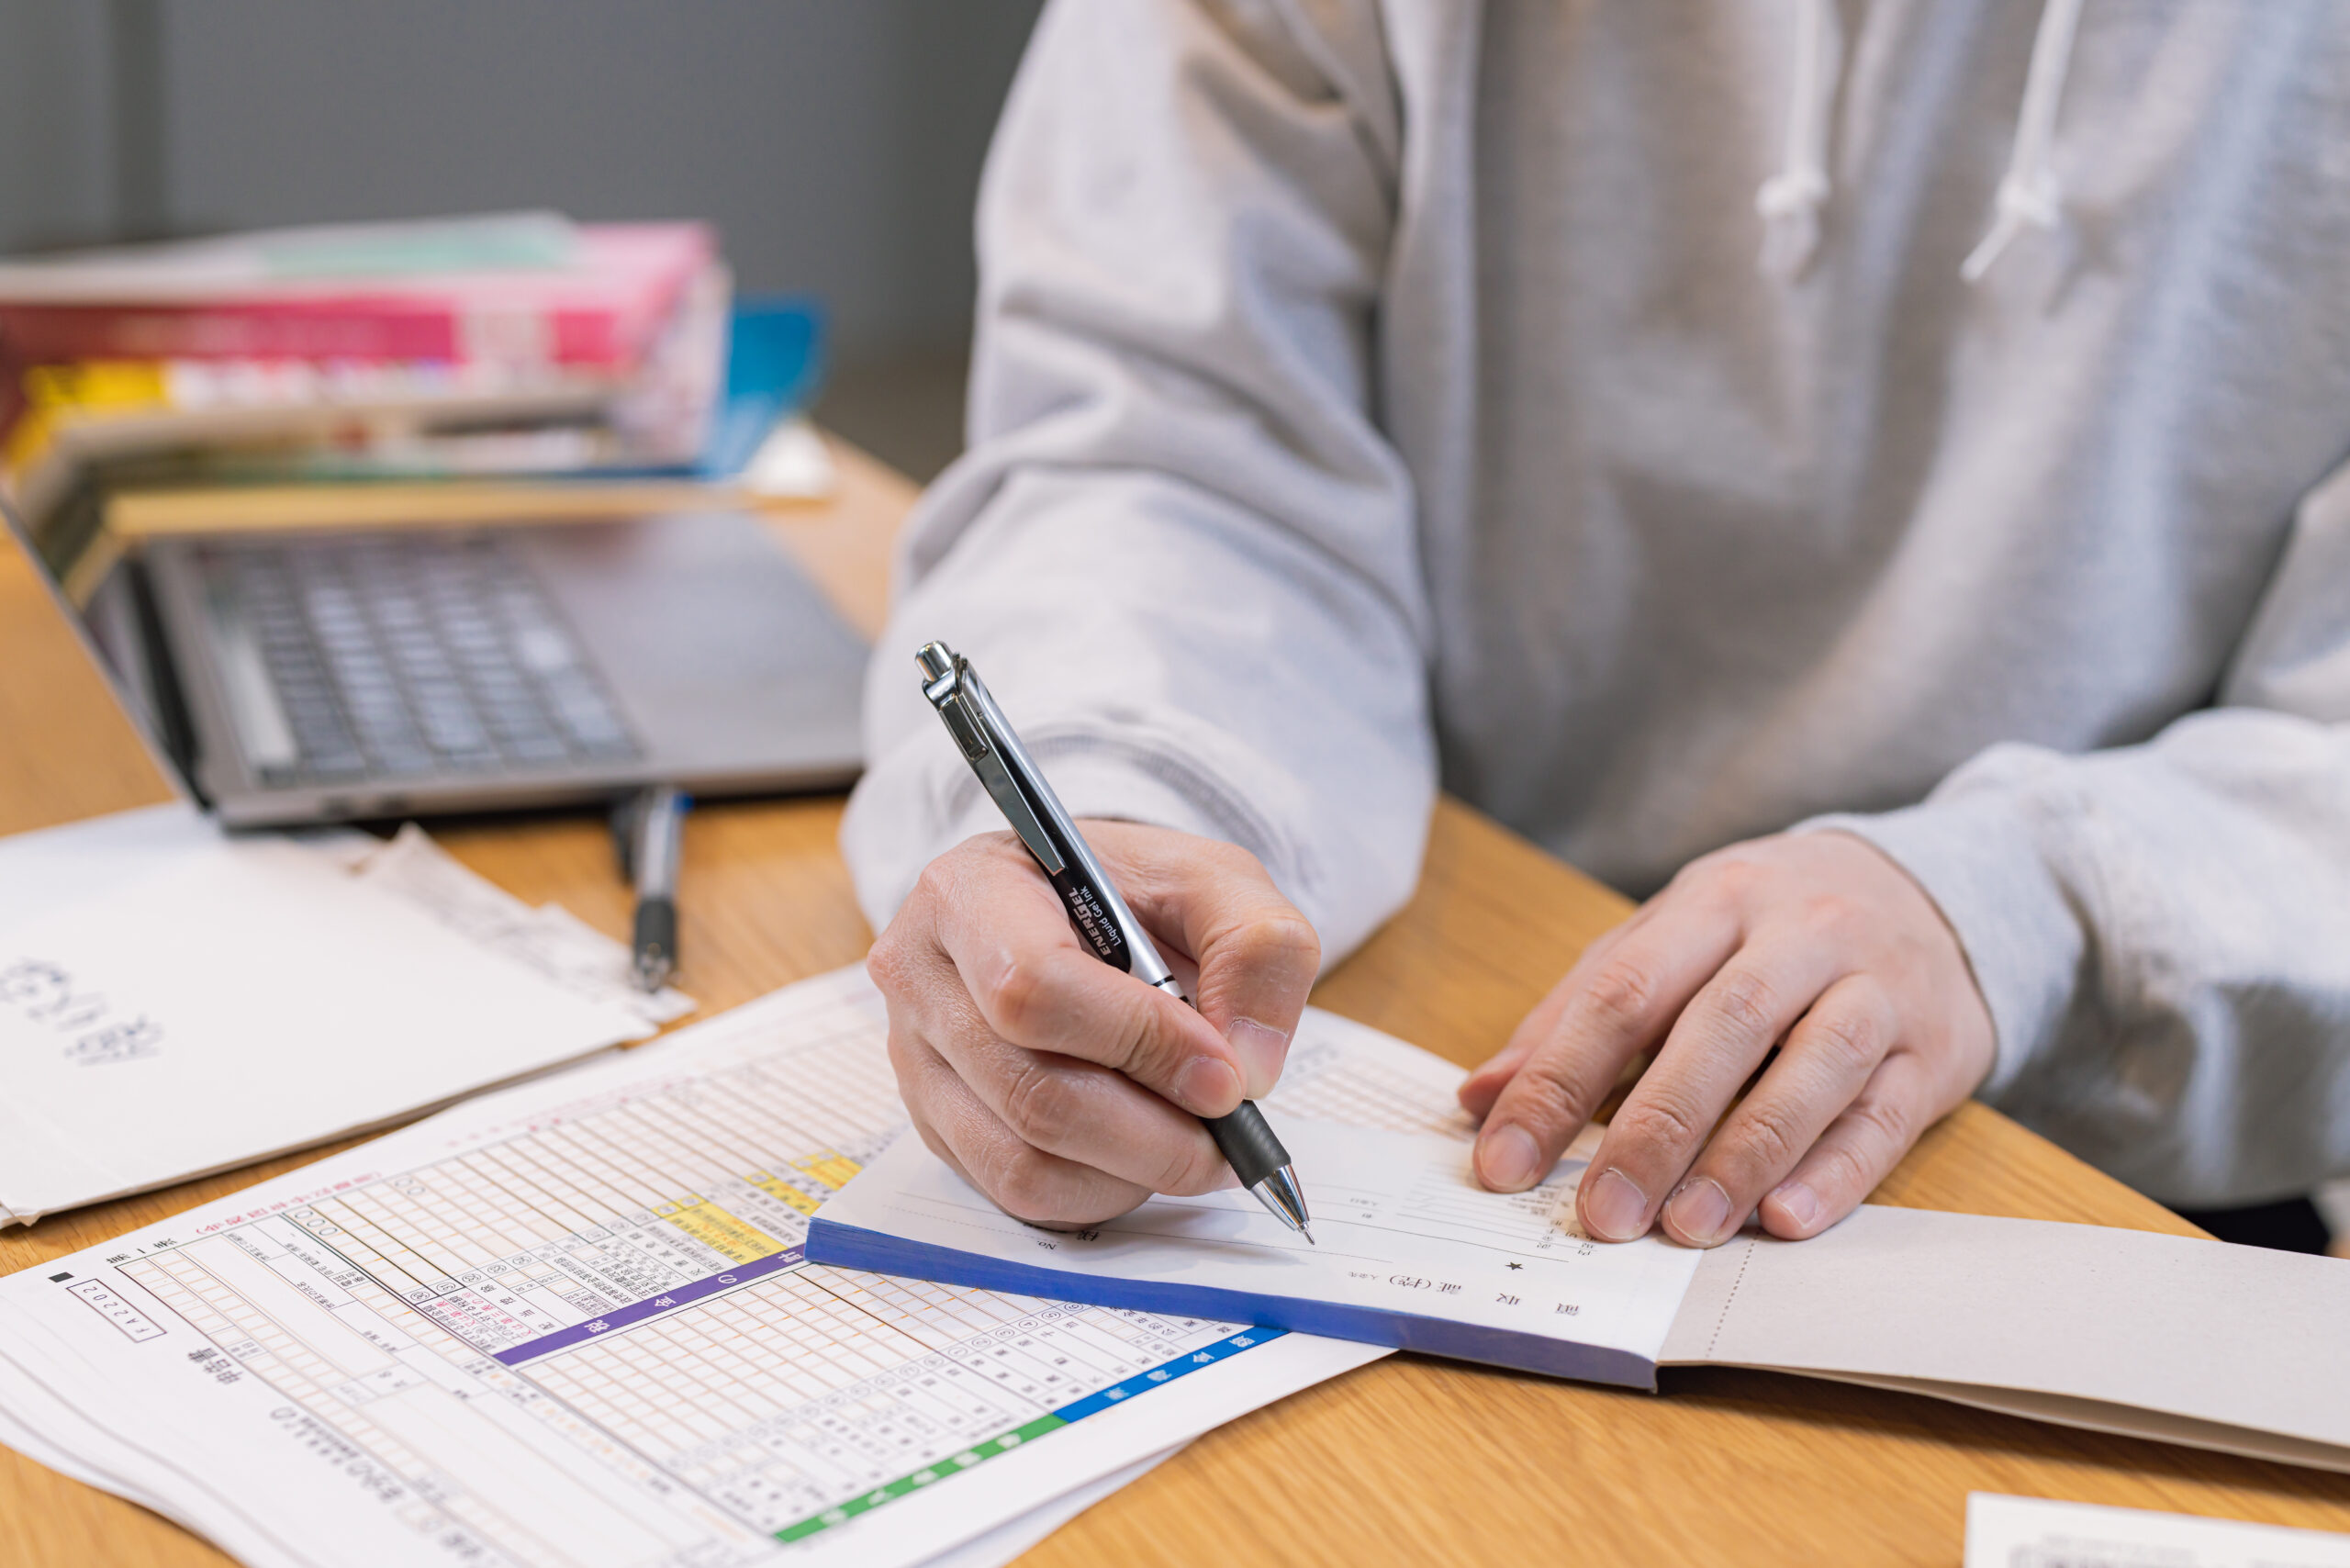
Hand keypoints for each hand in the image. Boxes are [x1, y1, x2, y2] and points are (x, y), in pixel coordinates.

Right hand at [867, 821, 1319, 1224]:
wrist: (1084, 913)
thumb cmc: (1135, 893)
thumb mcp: (1216, 882)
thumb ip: (1256, 949)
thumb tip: (1247, 1066)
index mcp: (972, 889)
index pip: (1034, 986)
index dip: (1138, 1042)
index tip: (1224, 1076)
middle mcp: (922, 976)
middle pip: (1031, 1091)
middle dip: (1153, 1132)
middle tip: (1231, 1134)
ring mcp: (918, 1060)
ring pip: (1024, 1159)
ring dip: (1133, 1171)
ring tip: (1193, 1142)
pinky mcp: (938, 1124)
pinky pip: (1017, 1192)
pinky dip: (1100, 1192)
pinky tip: (1142, 1153)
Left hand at [1457, 831, 1993, 1246]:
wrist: (1928, 891)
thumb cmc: (1766, 930)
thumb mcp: (1668, 939)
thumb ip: (1576, 1013)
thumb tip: (1481, 1097)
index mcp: (1714, 902)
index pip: (1623, 991)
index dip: (1557, 1079)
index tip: (1504, 1159)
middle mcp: (1800, 934)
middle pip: (1723, 1027)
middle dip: (1654, 1127)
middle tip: (1602, 1212)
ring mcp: (1877, 989)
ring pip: (1813, 1068)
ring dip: (1745, 1155)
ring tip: (1687, 1227)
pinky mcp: (1934, 1050)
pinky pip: (1886, 1115)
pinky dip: (1836, 1172)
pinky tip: (1786, 1219)